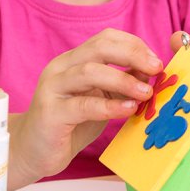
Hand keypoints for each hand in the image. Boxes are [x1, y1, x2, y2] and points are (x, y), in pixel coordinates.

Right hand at [12, 29, 163, 181]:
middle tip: (156, 68)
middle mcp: (61, 68)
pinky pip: (83, 105)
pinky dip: (109, 106)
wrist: (32, 152)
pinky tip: (128, 109)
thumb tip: (150, 72)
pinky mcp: (51, 113)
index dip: (133, 45)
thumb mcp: (100, 100)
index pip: (105, 39)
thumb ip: (120, 85)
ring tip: (146, 92)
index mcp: (73, 61)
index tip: (156, 61)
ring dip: (123, 80)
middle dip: (132, 54)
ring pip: (89, 71)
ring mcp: (53, 88)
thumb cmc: (69, 125)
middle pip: (99, 47)